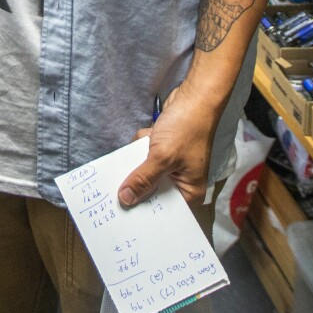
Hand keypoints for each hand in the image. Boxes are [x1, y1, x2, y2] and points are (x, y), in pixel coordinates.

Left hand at [118, 84, 222, 208]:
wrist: (194, 97)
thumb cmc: (187, 129)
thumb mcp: (162, 157)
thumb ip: (143, 179)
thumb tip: (125, 200)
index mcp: (189, 192)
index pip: (163, 211)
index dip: (143, 212)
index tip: (122, 215)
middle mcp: (181, 182)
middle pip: (151, 193)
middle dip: (137, 182)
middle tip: (117, 187)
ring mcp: (171, 166)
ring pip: (144, 172)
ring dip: (139, 157)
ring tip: (145, 146)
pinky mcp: (163, 151)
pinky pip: (144, 156)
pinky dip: (142, 144)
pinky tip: (148, 134)